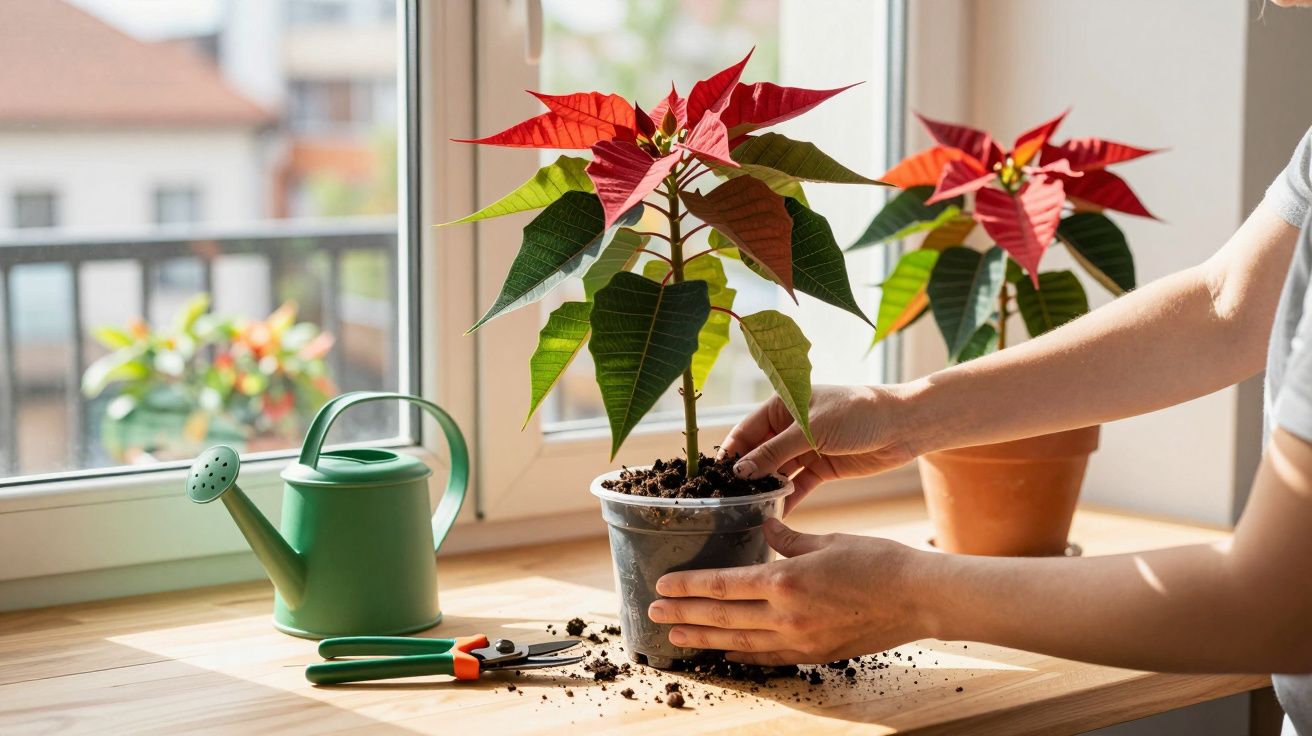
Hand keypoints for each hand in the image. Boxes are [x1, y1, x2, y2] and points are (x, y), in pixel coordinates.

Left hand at [648, 518, 931, 664]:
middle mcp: (786, 615)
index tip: (663, 585)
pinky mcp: (816, 654)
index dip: (689, 586)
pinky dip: (743, 655)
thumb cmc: (879, 561)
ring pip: (740, 642)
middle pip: (723, 617)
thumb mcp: (828, 540)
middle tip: (654, 614)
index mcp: (786, 581)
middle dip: (685, 615)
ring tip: (677, 637)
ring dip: (705, 638)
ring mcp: (800, 640)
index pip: (723, 586)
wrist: (920, 598)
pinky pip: (769, 657)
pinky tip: (725, 653)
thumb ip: (789, 538)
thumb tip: (765, 526)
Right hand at [720, 384, 920, 511]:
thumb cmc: (857, 413)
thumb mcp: (811, 429)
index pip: (745, 432)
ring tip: (747, 513)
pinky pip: (797, 486)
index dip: (729, 455)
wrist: (903, 425)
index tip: (712, 479)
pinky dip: (786, 500)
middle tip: (727, 502)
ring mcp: (805, 449)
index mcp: (781, 406)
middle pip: (757, 455)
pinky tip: (774, 517)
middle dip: (745, 477)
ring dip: (765, 490)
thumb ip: (775, 451)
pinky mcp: (821, 468)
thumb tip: (740, 471)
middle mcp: (789, 427)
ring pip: (776, 473)